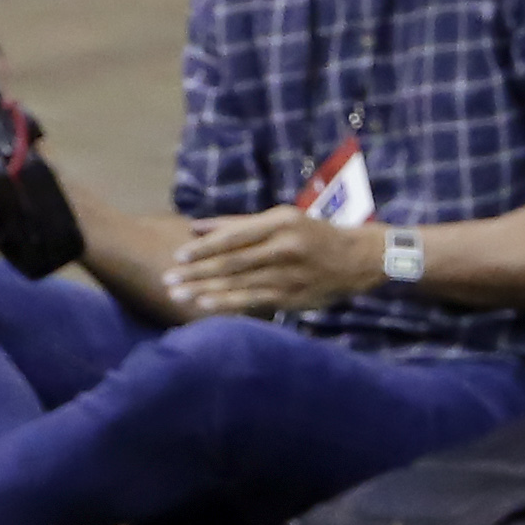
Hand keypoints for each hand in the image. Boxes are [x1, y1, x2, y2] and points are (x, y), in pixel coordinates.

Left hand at [163, 207, 381, 318]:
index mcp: (280, 223)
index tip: (178, 255)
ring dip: (204, 290)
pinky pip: (252, 300)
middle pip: (232, 261)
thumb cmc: (311, 234)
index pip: (234, 236)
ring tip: (177, 294)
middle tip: (167, 278)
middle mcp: (284, 247)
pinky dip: (226, 303)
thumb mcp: (281, 219)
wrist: (356, 259)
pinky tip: (204, 305)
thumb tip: (196, 227)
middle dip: (196, 272)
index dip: (205, 247)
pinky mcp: (291, 297)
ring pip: (239, 283)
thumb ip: (238, 224)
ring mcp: (288, 274)